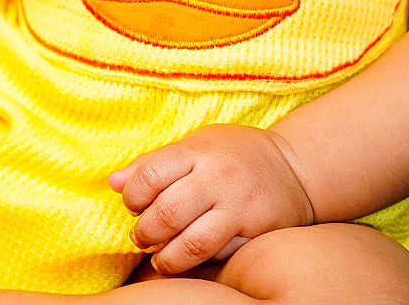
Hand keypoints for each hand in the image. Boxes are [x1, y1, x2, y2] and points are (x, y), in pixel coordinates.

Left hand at [107, 124, 313, 275]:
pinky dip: (197, 264)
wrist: (295, 168)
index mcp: (198, 151)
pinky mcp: (256, 233)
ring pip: (191, 243)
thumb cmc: (235, 153)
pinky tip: (187, 262)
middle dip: (145, 231)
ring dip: (166, 257)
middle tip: (140, 236)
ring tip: (158, 257)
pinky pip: (219, 256)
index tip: (132, 203)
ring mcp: (238, 207)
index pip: (150, 174)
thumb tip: (113, 182)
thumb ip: (155, 163)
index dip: (132, 195)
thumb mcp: (196, 144)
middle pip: (167, 213)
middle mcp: (217, 178)